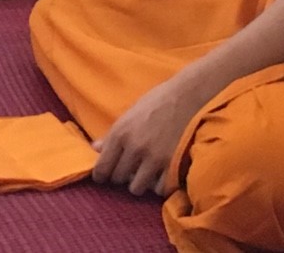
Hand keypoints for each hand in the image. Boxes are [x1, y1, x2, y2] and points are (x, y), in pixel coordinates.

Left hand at [93, 74, 213, 197]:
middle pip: (117, 178)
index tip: (103, 177)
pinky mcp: (173, 165)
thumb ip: (113, 134)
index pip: (102, 167)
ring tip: (142, 174)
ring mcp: (154, 158)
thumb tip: (96, 148)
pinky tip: (159, 176)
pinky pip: (158, 189)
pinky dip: (157, 185)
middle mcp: (134, 147)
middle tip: (126, 171)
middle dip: (120, 176)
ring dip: (138, 183)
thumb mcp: (130, 114)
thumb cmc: (157, 101)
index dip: (101, 175)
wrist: (187, 96)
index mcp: (120, 133)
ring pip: (136, 187)